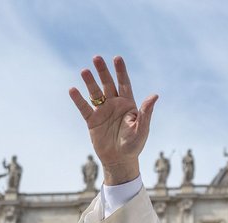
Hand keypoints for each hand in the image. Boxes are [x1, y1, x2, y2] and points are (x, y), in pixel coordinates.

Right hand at [69, 56, 158, 184]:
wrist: (120, 160)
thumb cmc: (134, 145)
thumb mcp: (142, 129)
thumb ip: (146, 112)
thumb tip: (154, 95)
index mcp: (128, 104)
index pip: (124, 83)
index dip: (121, 71)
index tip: (117, 58)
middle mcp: (114, 105)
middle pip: (108, 84)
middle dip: (103, 71)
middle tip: (97, 58)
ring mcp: (102, 112)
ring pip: (95, 93)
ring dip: (90, 82)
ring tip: (84, 71)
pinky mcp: (92, 121)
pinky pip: (84, 108)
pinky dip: (78, 99)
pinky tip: (73, 89)